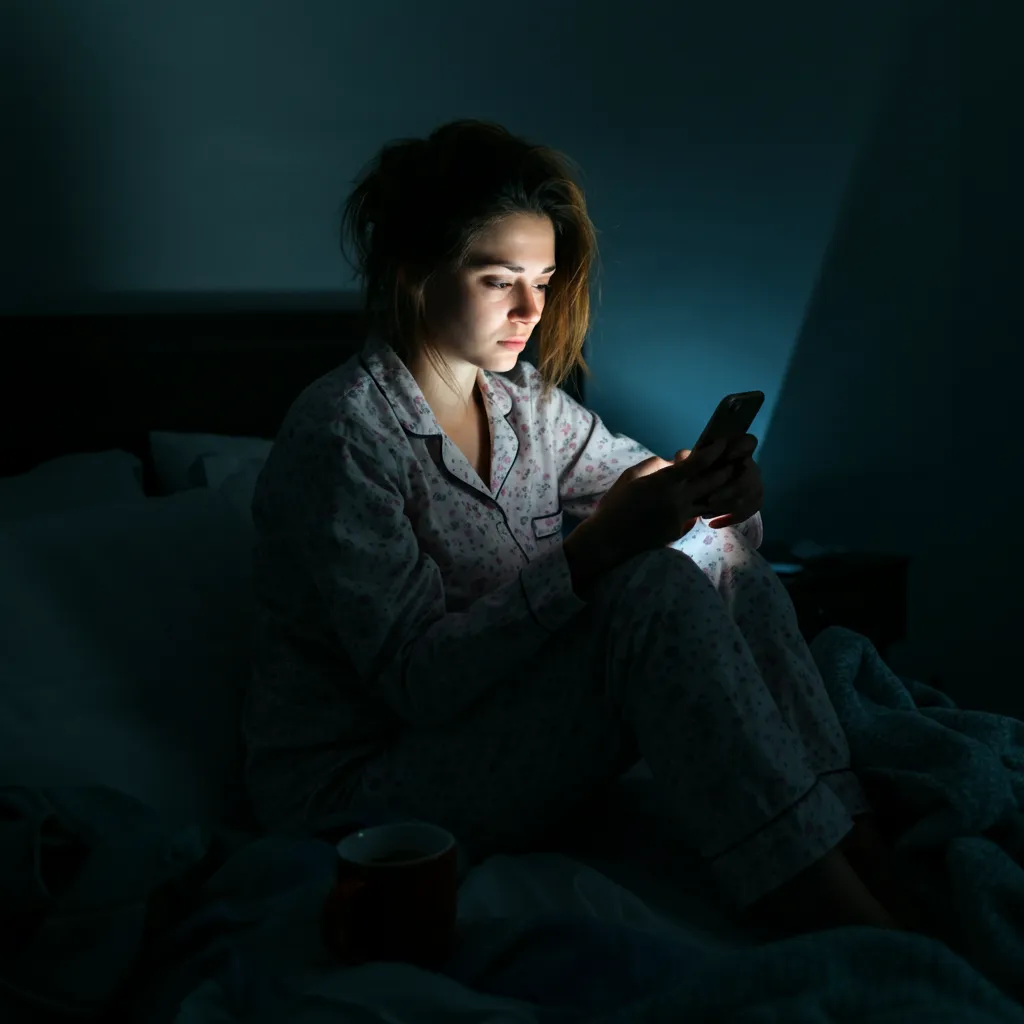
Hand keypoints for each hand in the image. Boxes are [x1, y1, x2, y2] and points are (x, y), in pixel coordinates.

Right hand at [586, 438, 737, 558]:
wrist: (610, 539)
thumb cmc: (616, 504)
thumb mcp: (631, 476)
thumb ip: (656, 466)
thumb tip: (674, 464)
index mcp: (664, 481)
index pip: (696, 463)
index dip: (713, 451)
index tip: (723, 443)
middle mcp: (677, 498)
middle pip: (711, 482)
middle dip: (726, 469)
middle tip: (737, 460)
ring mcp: (681, 517)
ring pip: (711, 501)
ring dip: (724, 490)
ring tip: (732, 482)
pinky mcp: (679, 530)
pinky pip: (697, 515)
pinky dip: (705, 507)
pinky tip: (711, 502)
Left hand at [675, 435, 762, 527]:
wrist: (672, 501)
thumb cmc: (679, 479)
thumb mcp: (676, 468)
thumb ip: (684, 461)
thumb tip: (682, 457)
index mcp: (730, 450)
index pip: (748, 442)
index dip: (742, 448)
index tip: (727, 457)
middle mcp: (744, 465)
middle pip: (752, 474)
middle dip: (731, 488)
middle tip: (710, 500)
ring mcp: (750, 483)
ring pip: (753, 493)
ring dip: (730, 504)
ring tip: (706, 512)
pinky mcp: (749, 502)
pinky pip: (750, 509)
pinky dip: (733, 517)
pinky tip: (713, 524)